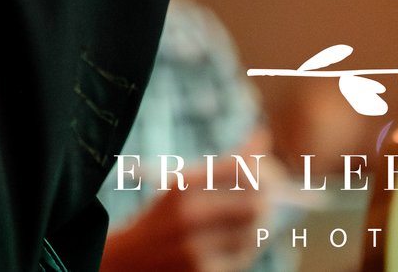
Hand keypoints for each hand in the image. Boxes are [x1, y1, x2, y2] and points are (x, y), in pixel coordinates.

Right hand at [101, 172, 271, 271]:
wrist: (126, 261)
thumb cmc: (161, 218)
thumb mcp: (183, 185)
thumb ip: (224, 165)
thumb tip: (263, 137)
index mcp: (183, 186)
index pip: (241, 169)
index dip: (264, 168)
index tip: (270, 170)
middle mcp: (189, 215)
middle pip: (255, 203)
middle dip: (269, 200)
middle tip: (271, 197)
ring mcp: (197, 247)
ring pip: (254, 232)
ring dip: (260, 224)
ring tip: (251, 219)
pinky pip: (244, 256)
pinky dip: (248, 246)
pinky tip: (239, 240)